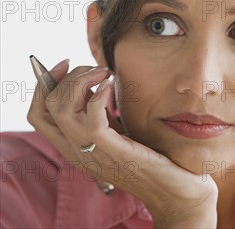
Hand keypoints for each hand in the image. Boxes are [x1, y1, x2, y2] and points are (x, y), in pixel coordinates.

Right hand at [27, 61, 217, 227]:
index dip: (45, 83)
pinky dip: (99, 94)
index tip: (66, 64)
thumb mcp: (114, 130)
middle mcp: (77, 151)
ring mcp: (94, 153)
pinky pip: (93, 121)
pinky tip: (111, 86)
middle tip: (96, 69)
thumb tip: (88, 80)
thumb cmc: (148, 157)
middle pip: (48, 106)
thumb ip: (97, 112)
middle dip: (69, 76)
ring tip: (104, 73)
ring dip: (82, 79)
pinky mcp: (116, 152)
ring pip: (62, 109)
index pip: (38, 113)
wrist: (175, 190)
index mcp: (73, 145)